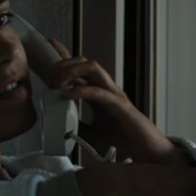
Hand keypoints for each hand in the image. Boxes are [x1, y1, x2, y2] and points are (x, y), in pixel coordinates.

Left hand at [44, 38, 188, 164]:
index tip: (50, 43)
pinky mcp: (119, 104)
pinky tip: (67, 94)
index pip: (80, 68)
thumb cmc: (123, 142)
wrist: (146, 152)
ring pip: (93, 68)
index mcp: (99, 93)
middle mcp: (106, 88)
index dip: (65, 54)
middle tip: (49, 77)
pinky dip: (80, 90)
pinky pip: (98, 91)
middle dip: (63, 64)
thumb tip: (60, 127)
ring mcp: (114, 94)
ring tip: (57, 83)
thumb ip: (78, 127)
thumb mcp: (92, 136)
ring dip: (72, 70)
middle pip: (84, 62)